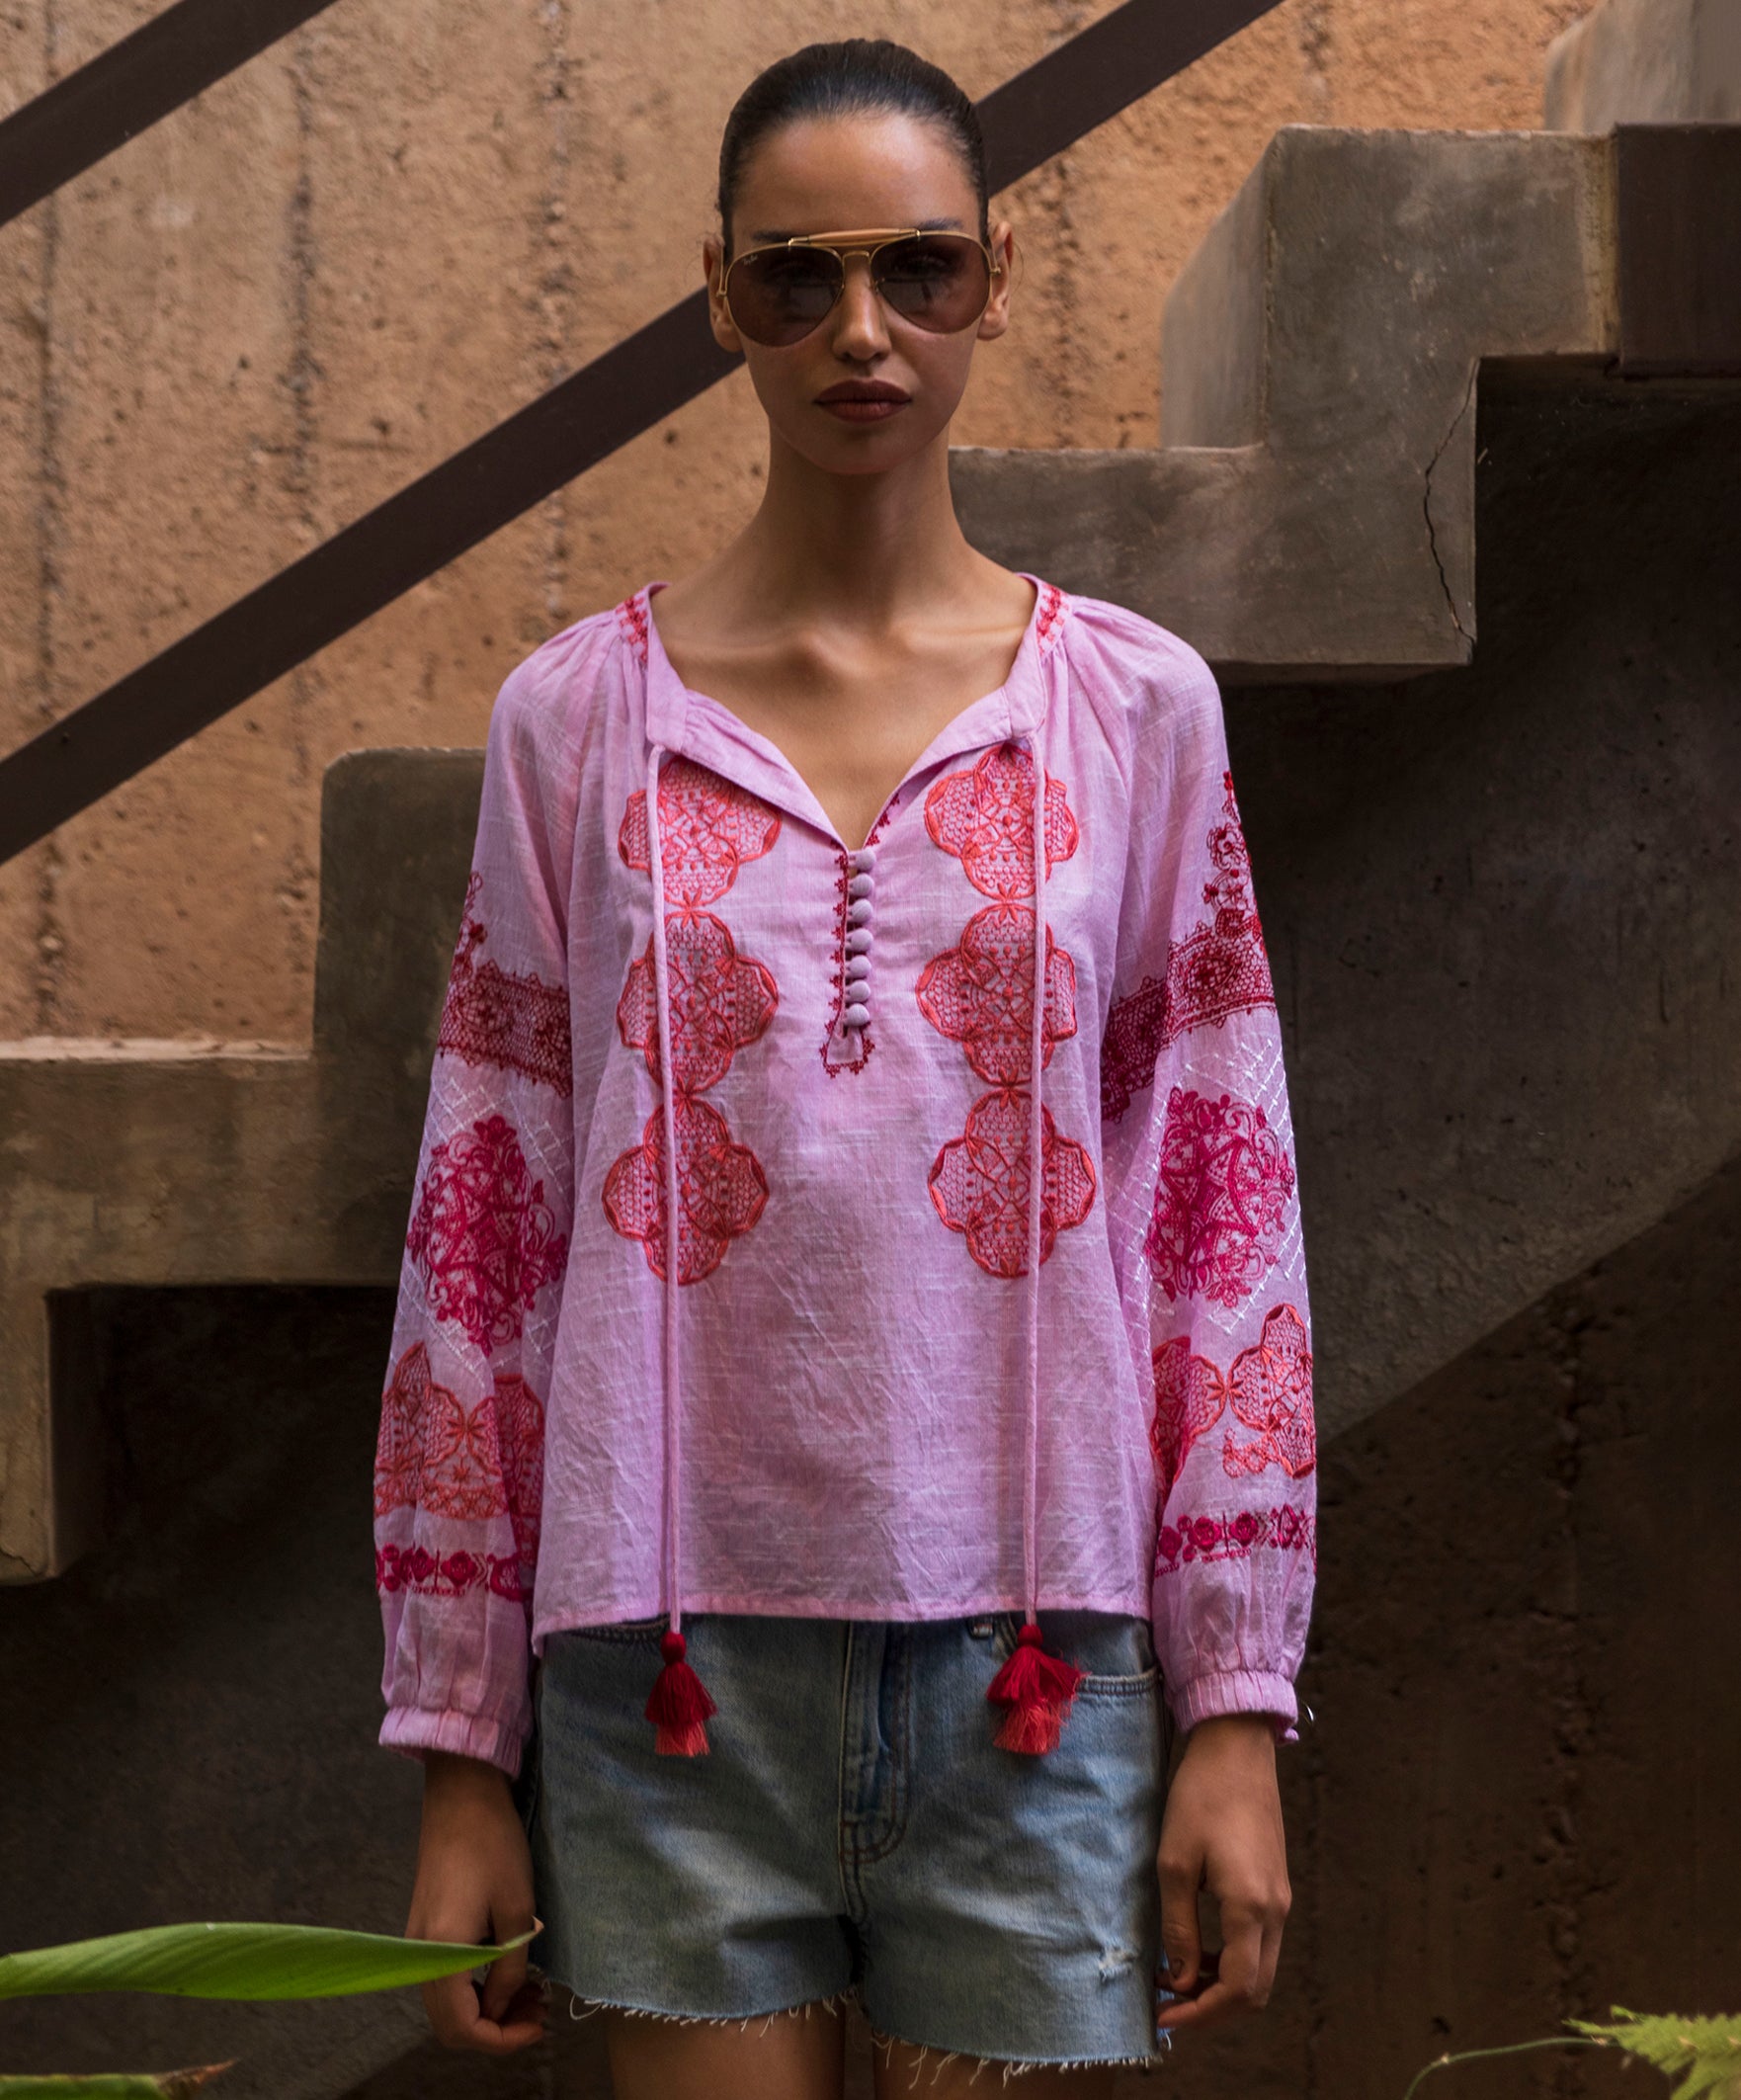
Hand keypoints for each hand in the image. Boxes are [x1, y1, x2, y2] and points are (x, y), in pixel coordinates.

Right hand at [405, 1751, 546, 2051]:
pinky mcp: (424, 1928)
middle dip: (495, 2028)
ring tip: (529, 1992)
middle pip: (449, 2024)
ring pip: (446, 2003)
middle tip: (537, 2010)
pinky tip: (507, 1970)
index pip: (463, 2027)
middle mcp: (419, 1957)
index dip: (502, 2038)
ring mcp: (417, 1943)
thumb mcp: (516, 1908)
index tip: (538, 2024)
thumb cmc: (493, 1846)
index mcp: (441, 1955)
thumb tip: (502, 2005)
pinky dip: (474, 1986)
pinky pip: (445, 1978)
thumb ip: (510, 1967)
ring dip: (486, 2007)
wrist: (461, 1795)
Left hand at [1154, 1712, 1290, 2033]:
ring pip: (1260, 1969)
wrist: (1237, 1748)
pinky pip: (1260, 1944)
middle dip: (1212, 2007)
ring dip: (1222, 1984)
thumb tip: (1179, 1979)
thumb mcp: (1174, 1862)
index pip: (1236, 1989)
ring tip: (1176, 1974)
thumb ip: (1179, 1927)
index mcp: (1251, 1907)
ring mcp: (1281, 1899)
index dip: (1199, 2013)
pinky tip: (1199, 1946)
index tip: (1163, 2017)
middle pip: (1255, 1989)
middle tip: (1168, 2002)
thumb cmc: (1200, 1797)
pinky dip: (1232, 1959)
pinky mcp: (1276, 1886)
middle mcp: (1276, 1911)